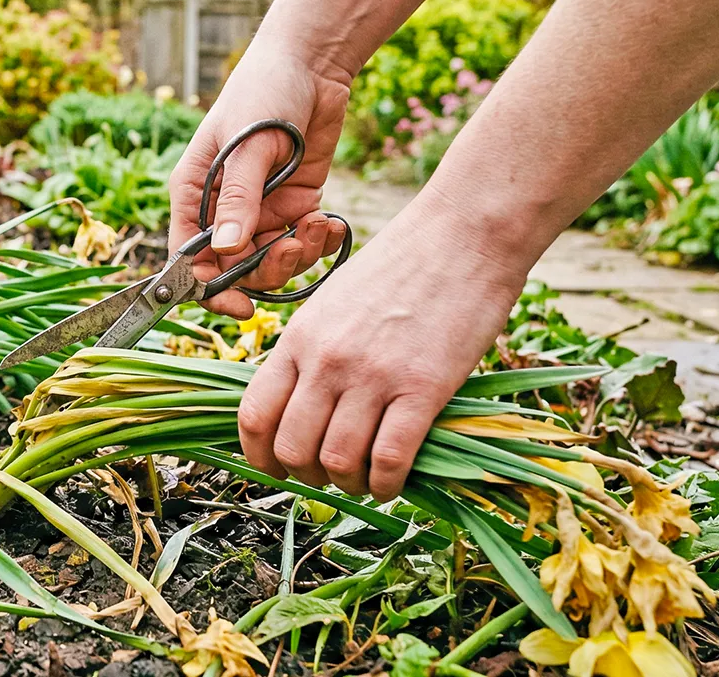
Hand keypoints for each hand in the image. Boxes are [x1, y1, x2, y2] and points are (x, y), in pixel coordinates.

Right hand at [167, 38, 350, 318]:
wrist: (312, 65)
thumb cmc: (264, 92)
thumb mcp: (247, 144)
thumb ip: (238, 198)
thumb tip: (225, 251)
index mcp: (194, 194)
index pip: (188, 259)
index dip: (208, 288)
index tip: (238, 305)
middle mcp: (224, 209)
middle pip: (234, 269)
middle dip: (265, 269)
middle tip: (292, 247)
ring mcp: (261, 210)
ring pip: (272, 262)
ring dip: (297, 255)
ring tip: (315, 227)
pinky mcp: (294, 205)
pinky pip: (303, 242)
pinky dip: (318, 241)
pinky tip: (329, 223)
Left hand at [236, 191, 529, 501]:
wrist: (464, 233)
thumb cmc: (402, 265)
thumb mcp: (335, 302)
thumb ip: (314, 350)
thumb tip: (303, 406)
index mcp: (300, 337)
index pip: (254, 414)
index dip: (259, 455)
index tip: (276, 469)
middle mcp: (327, 359)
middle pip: (292, 447)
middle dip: (307, 475)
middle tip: (330, 475)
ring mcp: (372, 375)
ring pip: (338, 462)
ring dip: (350, 485)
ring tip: (366, 479)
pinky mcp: (422, 388)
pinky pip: (390, 460)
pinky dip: (389, 485)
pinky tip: (395, 481)